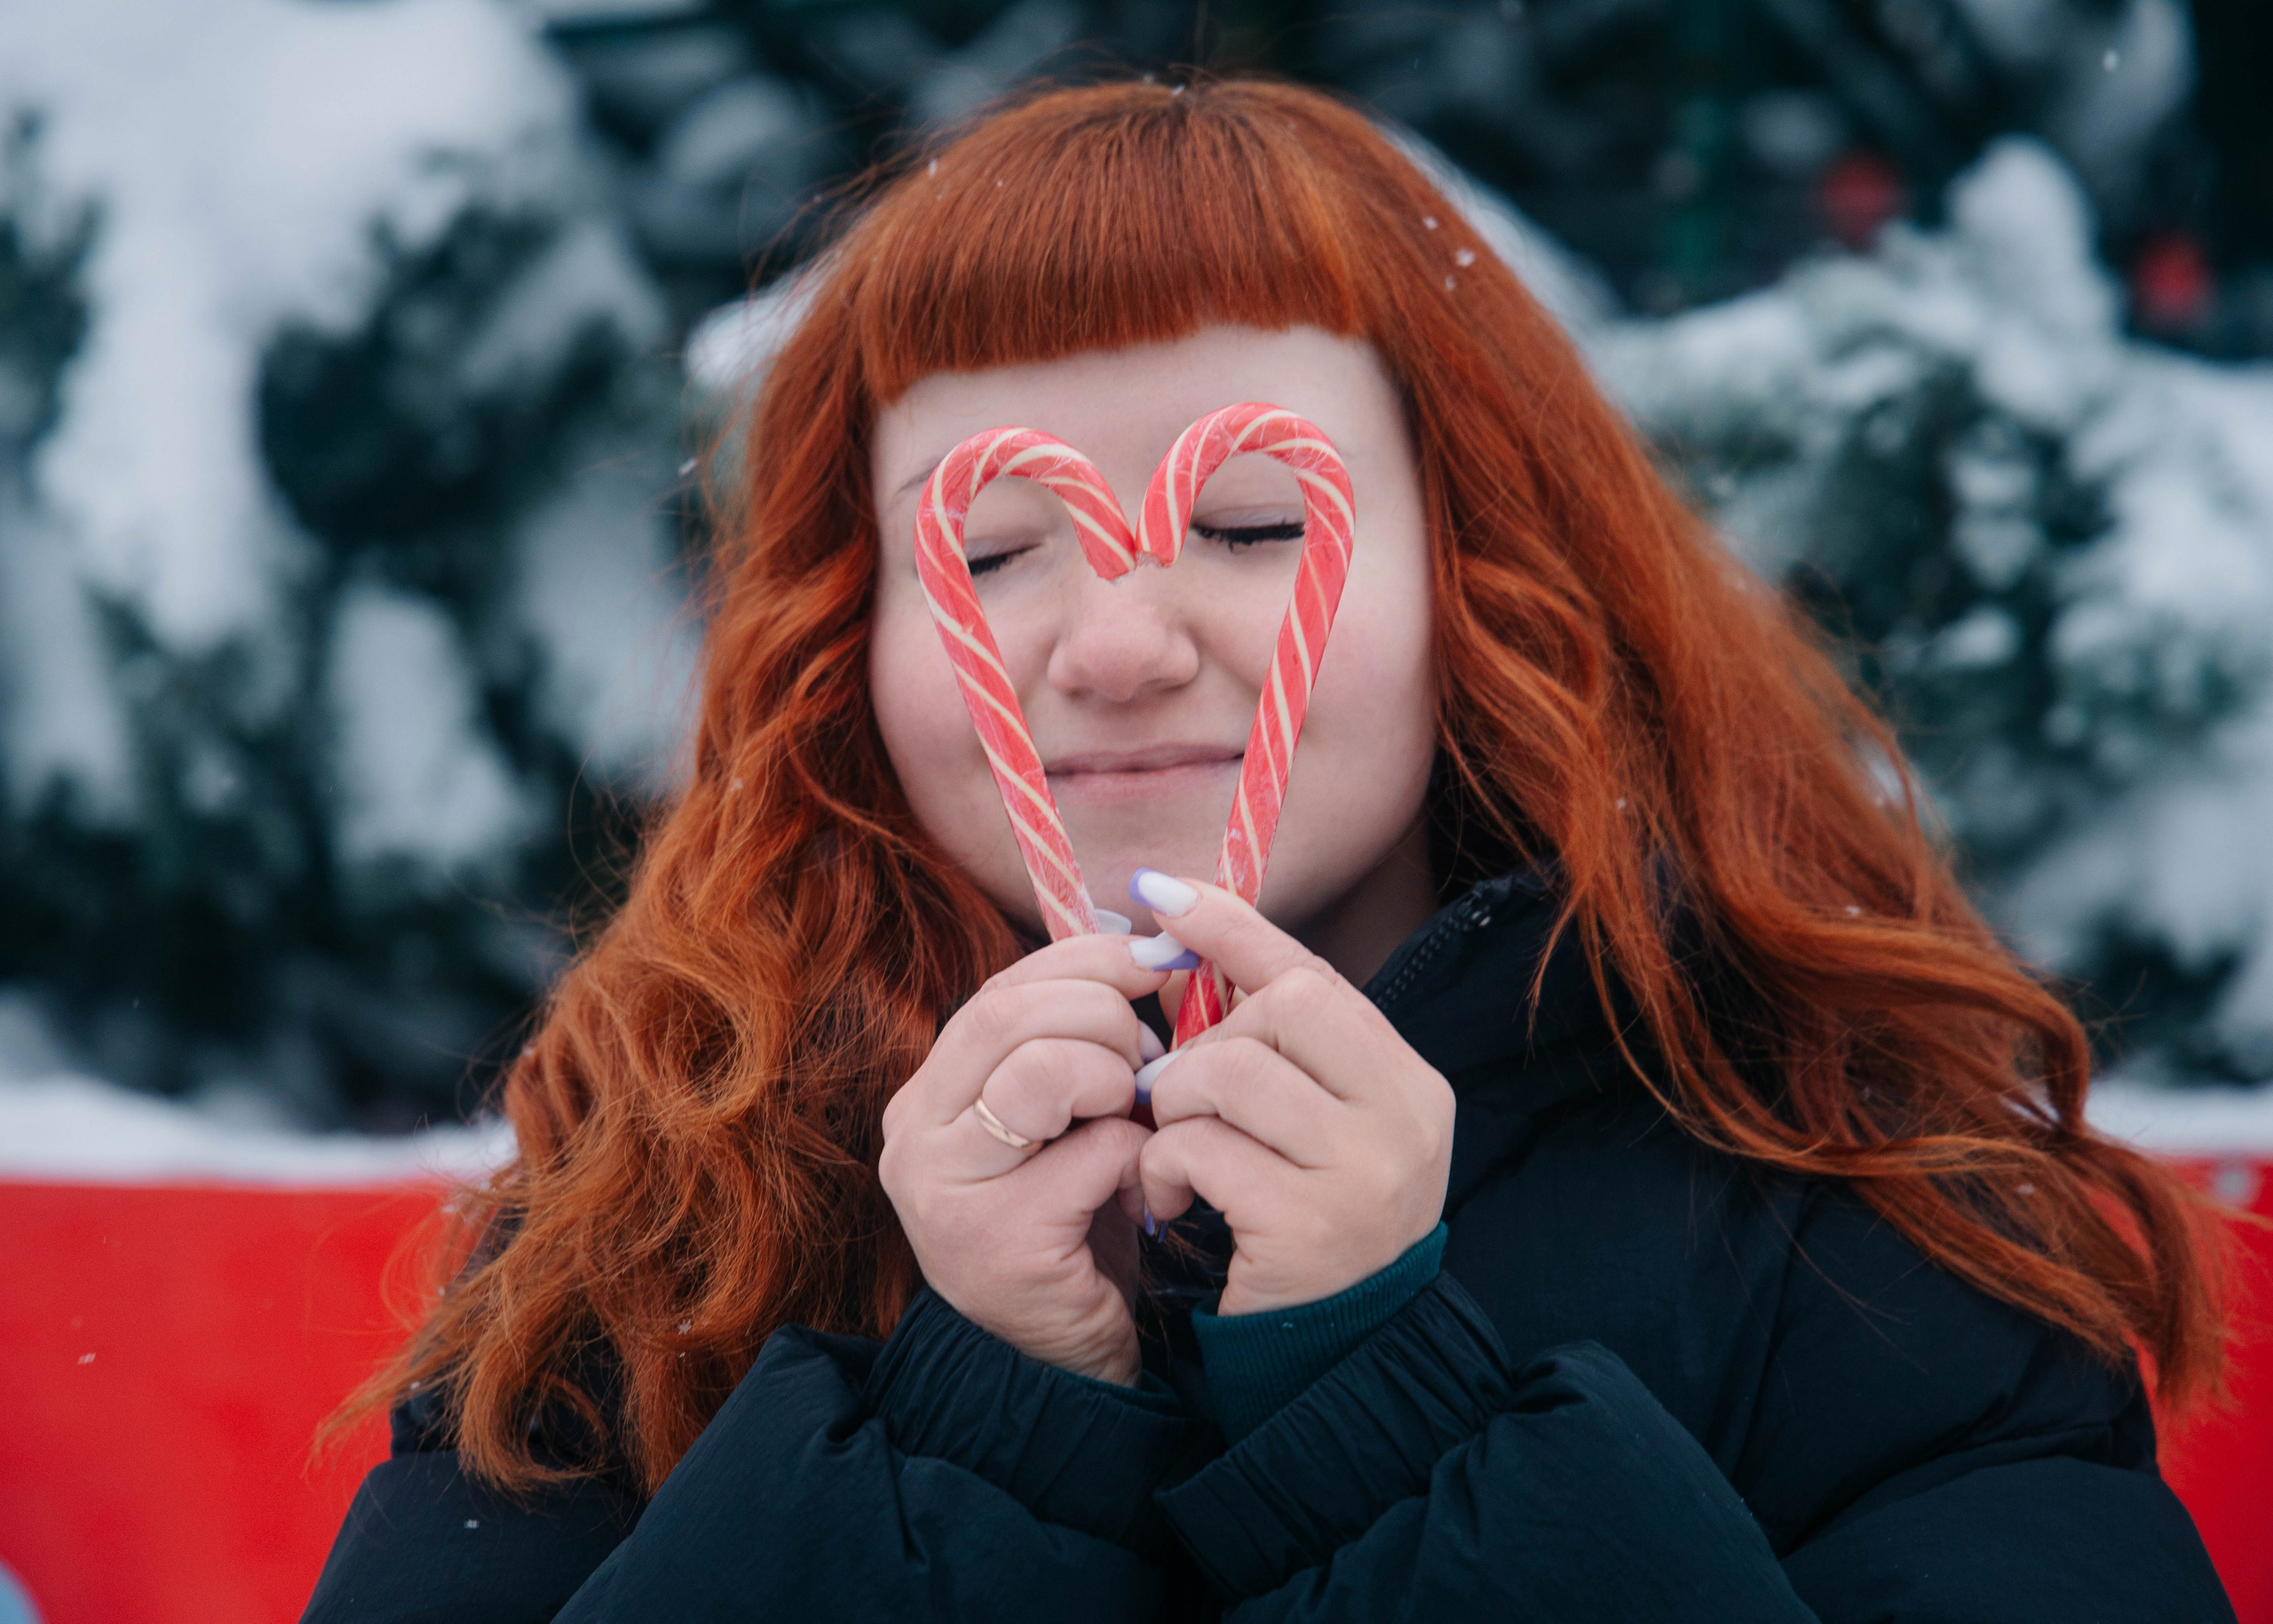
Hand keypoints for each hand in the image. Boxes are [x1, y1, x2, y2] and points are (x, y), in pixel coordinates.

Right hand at [879, 933, 1169, 1385]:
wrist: (1069, 1361)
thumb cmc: (1079, 1225)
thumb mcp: (1068, 1117)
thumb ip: (1079, 1040)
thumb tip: (1149, 945)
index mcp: (930, 1095)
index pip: (1000, 991)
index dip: (1083, 961)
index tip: (1155, 959)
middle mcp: (914, 1137)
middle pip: (1007, 1016)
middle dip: (1104, 1016)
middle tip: (1150, 1059)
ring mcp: (944, 1192)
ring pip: (1040, 1073)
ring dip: (1115, 1082)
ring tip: (1134, 1122)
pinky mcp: (994, 1243)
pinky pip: (1091, 1153)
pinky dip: (1136, 1160)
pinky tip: (1140, 1194)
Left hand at [1134, 877, 1453, 1315]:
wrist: (1329, 1360)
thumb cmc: (1300, 1224)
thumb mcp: (1302, 1124)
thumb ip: (1260, 1039)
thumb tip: (1173, 929)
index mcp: (1407, 1082)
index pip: (1314, 973)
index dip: (1232, 928)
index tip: (1159, 894)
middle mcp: (1407, 1117)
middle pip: (1282, 1008)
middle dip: (1204, 1045)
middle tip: (1180, 1100)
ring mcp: (1367, 1173)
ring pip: (1231, 1072)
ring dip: (1176, 1107)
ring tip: (1175, 1154)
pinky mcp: (1311, 1227)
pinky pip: (1202, 1148)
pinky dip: (1167, 1168)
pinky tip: (1174, 1204)